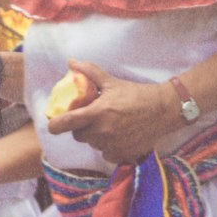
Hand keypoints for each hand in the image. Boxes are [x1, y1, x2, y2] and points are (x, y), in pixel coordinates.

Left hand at [45, 60, 179, 163]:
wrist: (163, 109)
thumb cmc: (136, 94)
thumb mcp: (111, 82)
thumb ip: (89, 73)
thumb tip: (71, 62)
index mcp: (97, 113)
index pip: (65, 124)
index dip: (55, 125)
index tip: (53, 124)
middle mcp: (102, 132)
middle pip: (78, 135)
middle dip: (81, 128)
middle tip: (92, 118)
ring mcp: (112, 145)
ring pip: (93, 144)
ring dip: (96, 137)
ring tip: (109, 125)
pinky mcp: (122, 155)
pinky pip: (106, 154)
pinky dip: (109, 147)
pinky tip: (118, 136)